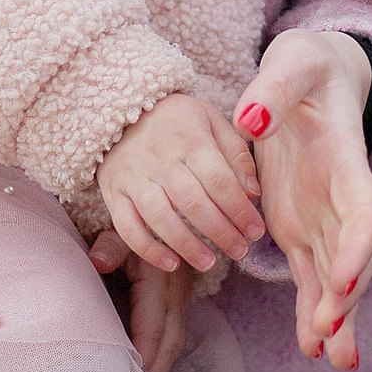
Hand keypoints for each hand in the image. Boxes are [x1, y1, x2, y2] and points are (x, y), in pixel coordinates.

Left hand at [90, 231, 202, 371]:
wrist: (166, 208)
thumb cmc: (137, 221)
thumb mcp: (123, 228)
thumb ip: (109, 246)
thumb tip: (95, 262)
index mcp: (161, 279)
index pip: (153, 326)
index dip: (144, 354)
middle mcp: (176, 292)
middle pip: (170, 341)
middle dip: (156, 370)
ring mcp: (182, 296)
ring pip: (176, 339)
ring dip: (161, 363)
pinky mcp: (180, 298)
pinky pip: (175, 331)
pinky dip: (164, 351)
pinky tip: (150, 365)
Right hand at [94, 93, 265, 273]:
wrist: (121, 107)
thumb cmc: (176, 120)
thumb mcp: (211, 121)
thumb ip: (236, 155)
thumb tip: (253, 194)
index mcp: (190, 140)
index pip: (219, 181)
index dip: (240, 210)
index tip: (256, 231)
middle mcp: (161, 159)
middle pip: (193, 203)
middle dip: (221, 232)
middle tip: (240, 251)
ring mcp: (134, 177)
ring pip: (160, 217)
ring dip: (188, 245)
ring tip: (210, 264)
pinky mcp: (114, 192)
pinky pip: (127, 226)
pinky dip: (148, 249)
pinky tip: (172, 263)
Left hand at [236, 31, 371, 371]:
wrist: (316, 77)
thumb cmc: (307, 66)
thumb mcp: (293, 60)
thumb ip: (274, 86)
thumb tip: (251, 116)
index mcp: (348, 159)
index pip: (364, 210)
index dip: (358, 246)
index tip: (346, 278)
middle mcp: (342, 197)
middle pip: (354, 256)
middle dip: (345, 297)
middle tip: (328, 333)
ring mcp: (323, 217)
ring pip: (336, 278)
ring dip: (335, 317)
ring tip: (332, 357)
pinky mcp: (301, 228)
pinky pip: (310, 278)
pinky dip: (313, 311)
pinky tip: (313, 346)